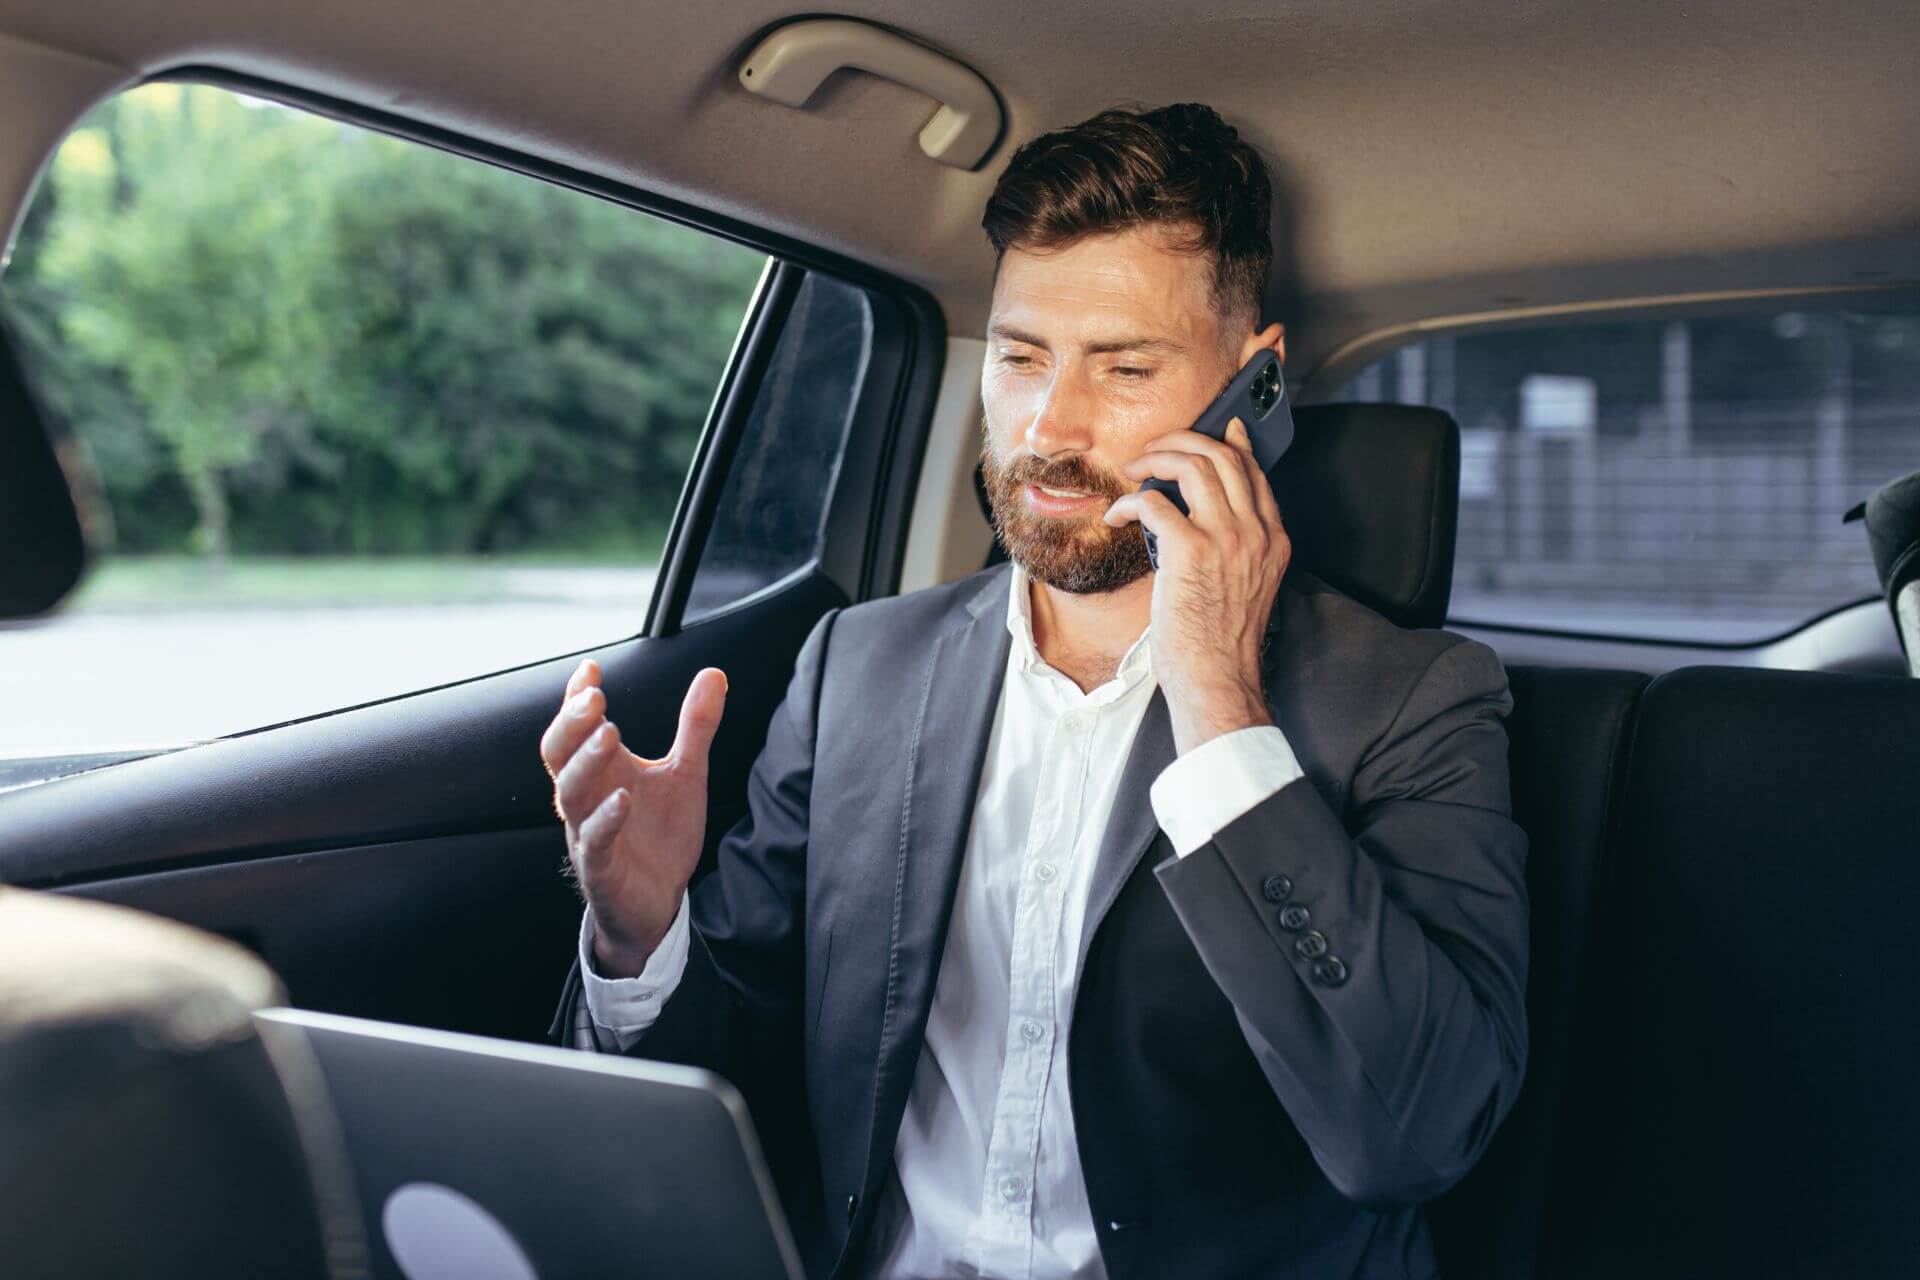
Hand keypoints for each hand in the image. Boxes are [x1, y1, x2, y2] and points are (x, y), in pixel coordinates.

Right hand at [541, 658, 726, 976]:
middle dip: (571, 723)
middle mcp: (586, 799)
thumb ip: (695, 727)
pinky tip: (622, 798)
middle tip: (594, 697)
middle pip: (558, 754)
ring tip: (609, 733)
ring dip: (587, 762)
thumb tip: (714, 675)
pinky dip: (605, 820)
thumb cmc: (661, 837)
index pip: (575, 728)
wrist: (659, 905)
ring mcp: (589, 834)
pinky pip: (594, 843)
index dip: (576, 698)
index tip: (591, 669)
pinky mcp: (602, 870)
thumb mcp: (685, 773)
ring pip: (570, 794)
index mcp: (600, 773)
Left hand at [1103, 417, 1290, 754]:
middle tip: (1153, 450)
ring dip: (1156, 459)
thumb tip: (1199, 524)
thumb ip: (1235, 551)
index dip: (1234, 444)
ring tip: (1132, 471)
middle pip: (1224, 456)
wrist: (1217, 680)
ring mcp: (1226, 538)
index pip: (1255, 473)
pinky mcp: (1190, 550)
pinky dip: (1129, 502)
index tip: (1219, 428)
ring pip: (1194, 464)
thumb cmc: (1219, 645)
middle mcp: (1255, 533)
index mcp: (1273, 541)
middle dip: (1183, 441)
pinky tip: (1116, 516)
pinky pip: (1154, 501)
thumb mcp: (1245, 588)